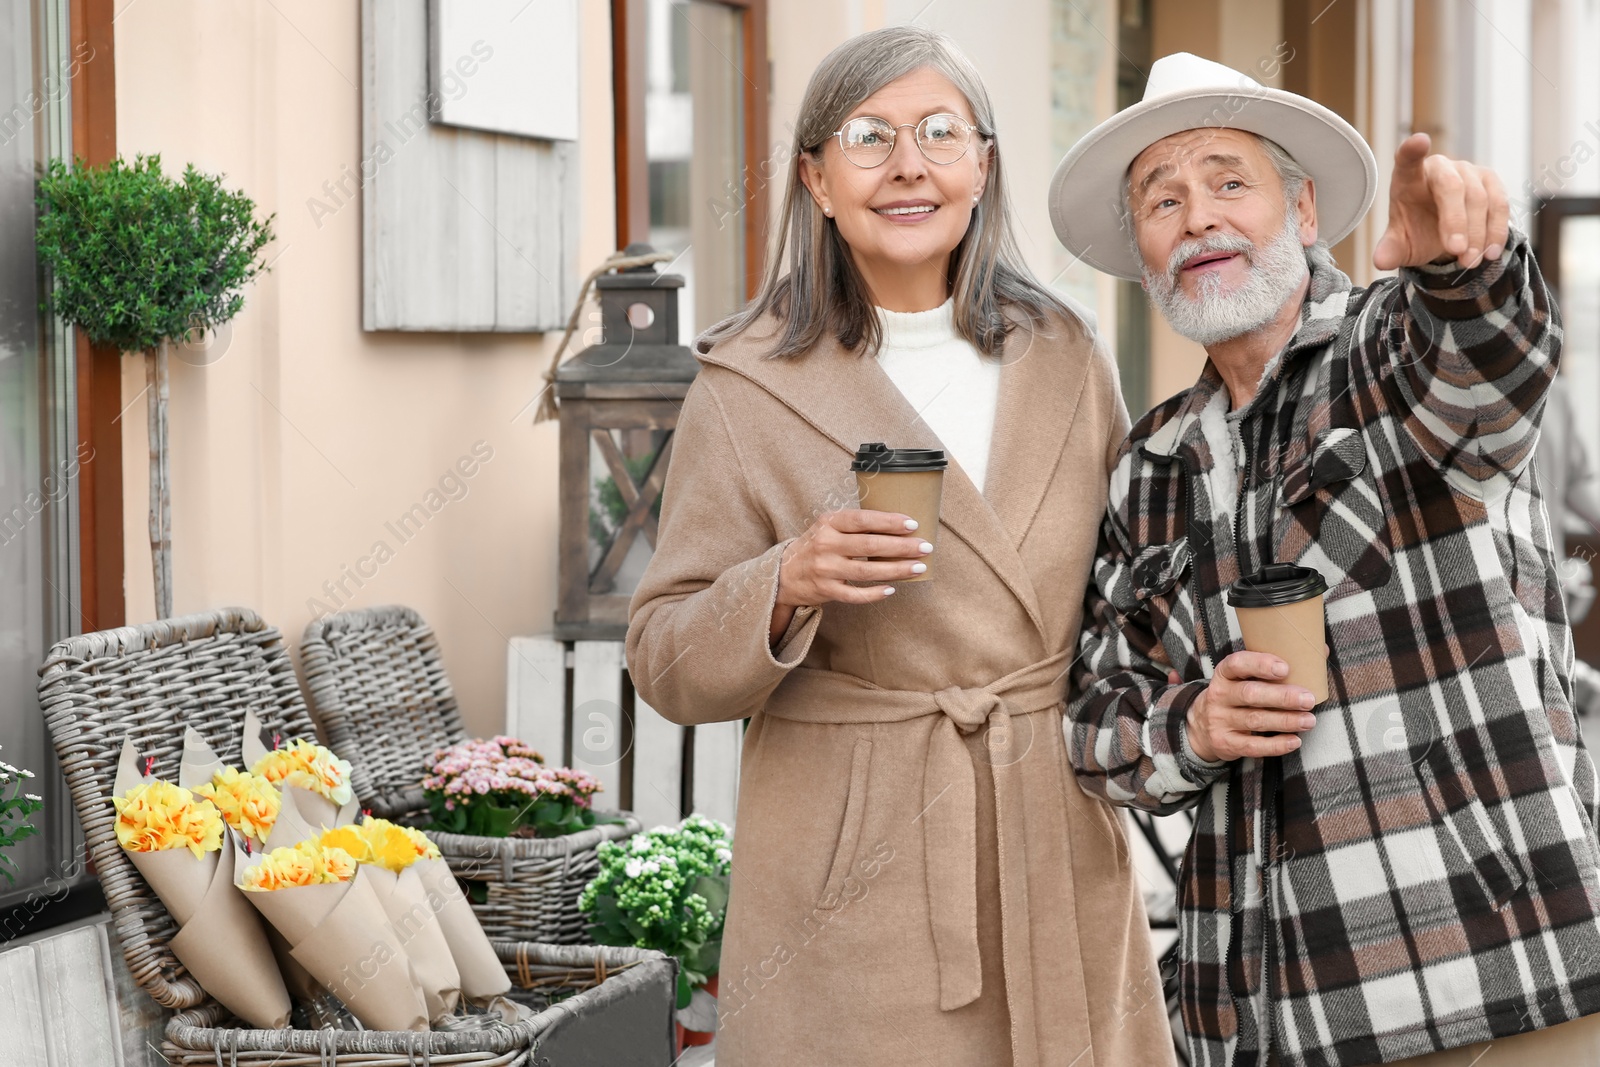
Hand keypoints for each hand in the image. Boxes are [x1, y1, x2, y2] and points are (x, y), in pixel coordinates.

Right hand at [768, 510, 931, 638]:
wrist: (784, 573)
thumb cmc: (816, 546)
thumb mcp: (829, 527)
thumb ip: (855, 525)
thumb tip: (898, 525)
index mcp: (828, 523)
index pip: (862, 520)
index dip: (889, 522)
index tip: (912, 525)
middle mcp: (825, 545)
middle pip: (869, 546)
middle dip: (901, 547)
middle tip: (924, 547)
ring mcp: (825, 569)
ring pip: (866, 571)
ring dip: (896, 570)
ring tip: (918, 567)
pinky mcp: (826, 590)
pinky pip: (855, 594)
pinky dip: (874, 593)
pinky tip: (892, 589)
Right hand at [1186, 652, 1318, 761]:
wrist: (1203, 726)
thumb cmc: (1237, 696)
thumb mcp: (1244, 679)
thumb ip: (1274, 667)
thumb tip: (1320, 652)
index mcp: (1225, 674)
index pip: (1237, 664)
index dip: (1260, 664)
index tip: (1285, 668)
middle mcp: (1218, 695)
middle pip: (1250, 694)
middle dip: (1282, 697)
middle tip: (1308, 699)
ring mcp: (1219, 720)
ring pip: (1254, 720)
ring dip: (1285, 721)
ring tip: (1309, 721)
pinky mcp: (1225, 743)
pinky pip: (1252, 745)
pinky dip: (1275, 745)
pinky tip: (1294, 741)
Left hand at [1373, 132, 1508, 271]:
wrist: (1444, 234)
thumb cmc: (1416, 231)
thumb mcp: (1400, 245)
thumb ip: (1390, 250)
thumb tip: (1380, 262)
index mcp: (1408, 178)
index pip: (1407, 160)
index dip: (1412, 151)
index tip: (1419, 142)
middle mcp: (1439, 168)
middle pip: (1452, 186)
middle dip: (1456, 221)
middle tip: (1456, 251)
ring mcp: (1468, 172)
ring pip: (1479, 198)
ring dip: (1477, 233)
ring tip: (1469, 262)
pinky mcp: (1491, 182)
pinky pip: (1499, 204)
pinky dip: (1496, 230)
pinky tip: (1490, 253)